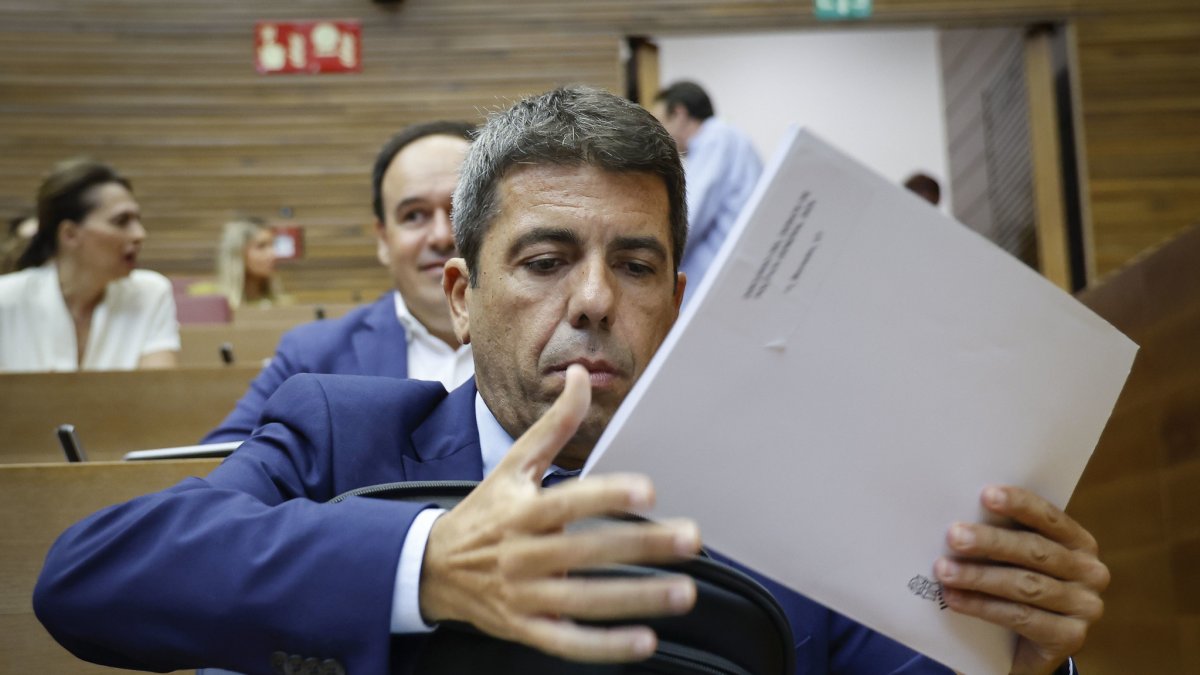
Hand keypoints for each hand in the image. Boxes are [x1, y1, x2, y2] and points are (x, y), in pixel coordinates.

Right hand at [419, 364, 701, 661]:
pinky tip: (644, 641)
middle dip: (641, 546)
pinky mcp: (525, 629)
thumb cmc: (486, 512)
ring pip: (584, 602)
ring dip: (637, 599)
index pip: (568, 501)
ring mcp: (523, 596)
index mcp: (522, 510)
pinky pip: (568, 642)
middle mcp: (522, 554)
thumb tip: (581, 375)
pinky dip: (605, 646)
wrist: (432, 569)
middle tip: (689, 539)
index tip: (649, 491)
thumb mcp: (513, 466)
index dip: (608, 496)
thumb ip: (554, 425)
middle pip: (586, 552)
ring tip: (684, 592)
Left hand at [935, 486, 1108, 674]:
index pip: (1050, 518)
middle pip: (1035, 551)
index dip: (1019, 505)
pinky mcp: (1070, 637)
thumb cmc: (1017, 590)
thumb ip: (1004, 538)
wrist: (1028, 648)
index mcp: (1079, 543)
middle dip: (991, 542)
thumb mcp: (1016, 560)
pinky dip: (983, 607)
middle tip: (953, 536)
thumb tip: (961, 517)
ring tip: (944, 571)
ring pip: (1026, 585)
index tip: (986, 494)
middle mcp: (1090, 572)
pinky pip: (1021, 618)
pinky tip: (955, 599)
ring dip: (979, 577)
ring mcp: (1084, 607)